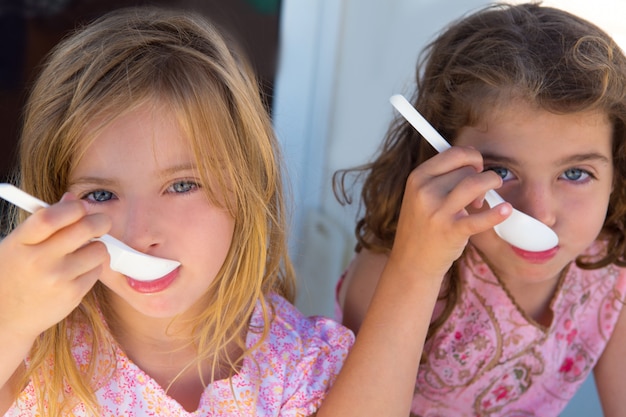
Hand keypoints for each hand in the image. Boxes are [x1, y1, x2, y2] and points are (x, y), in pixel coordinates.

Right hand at [0, 193, 110, 342]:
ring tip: (84, 251)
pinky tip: (78, 270)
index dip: (73, 207)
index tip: (81, 207)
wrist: (5, 317)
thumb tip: (72, 198)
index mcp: (21, 242)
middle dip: (100, 221)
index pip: (52, 216)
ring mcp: (58, 278)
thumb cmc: (14, 274)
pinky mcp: (73, 294)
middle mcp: (39, 260)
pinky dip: (93, 267)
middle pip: (85, 228)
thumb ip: (45, 222)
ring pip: (99, 249)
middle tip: (101, 222)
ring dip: (97, 247)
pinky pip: (97, 270)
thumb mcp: (17, 244)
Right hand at [389, 146, 510, 278]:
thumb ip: (441, 176)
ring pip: (475, 183)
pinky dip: (497, 213)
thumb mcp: (419, 195)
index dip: (472, 156)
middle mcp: (425, 191)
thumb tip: (473, 158)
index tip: (477, 167)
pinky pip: (480, 218)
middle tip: (477, 195)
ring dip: (491, 185)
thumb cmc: (422, 226)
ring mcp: (438, 212)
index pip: (453, 153)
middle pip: (467, 170)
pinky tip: (506, 210)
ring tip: (489, 197)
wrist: (411, 261)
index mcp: (417, 178)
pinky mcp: (451, 231)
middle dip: (479, 177)